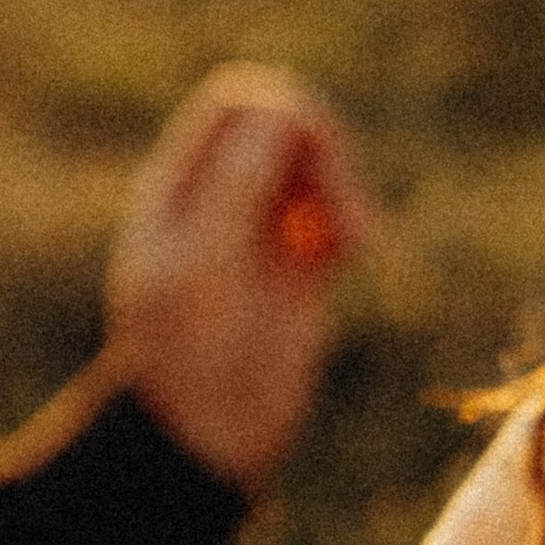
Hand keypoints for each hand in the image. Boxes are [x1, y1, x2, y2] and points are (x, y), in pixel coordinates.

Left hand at [101, 71, 373, 494]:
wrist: (207, 439)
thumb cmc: (191, 354)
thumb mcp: (205, 260)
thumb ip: (238, 181)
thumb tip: (284, 112)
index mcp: (181, 190)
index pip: (239, 105)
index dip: (286, 114)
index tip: (311, 165)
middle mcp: (220, 204)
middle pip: (285, 128)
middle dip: (327, 154)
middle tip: (348, 215)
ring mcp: (260, 237)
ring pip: (315, 171)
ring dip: (346, 188)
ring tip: (363, 241)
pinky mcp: (299, 275)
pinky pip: (334, 218)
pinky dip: (353, 221)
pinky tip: (359, 253)